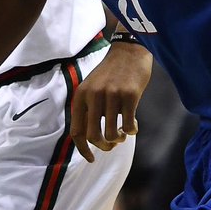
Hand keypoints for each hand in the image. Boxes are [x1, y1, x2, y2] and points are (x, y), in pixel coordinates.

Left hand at [71, 41, 151, 162]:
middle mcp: (93, 95)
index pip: (76, 131)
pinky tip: (134, 125)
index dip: (83, 150)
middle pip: (93, 136)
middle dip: (104, 146)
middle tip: (112, 145)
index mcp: (81, 96)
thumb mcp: (92, 87)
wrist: (129, 51)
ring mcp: (112, 95)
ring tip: (123, 134)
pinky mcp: (130, 95)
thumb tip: (89, 139)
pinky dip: (132, 131)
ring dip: (119, 139)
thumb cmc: (111, 73)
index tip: (92, 159)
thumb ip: (88, 108)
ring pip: (112, 134)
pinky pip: (129, 125)